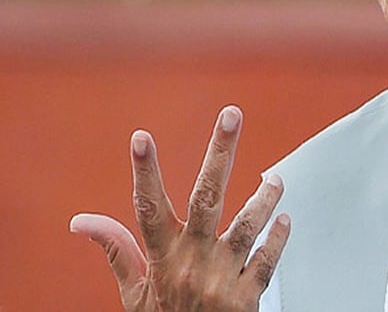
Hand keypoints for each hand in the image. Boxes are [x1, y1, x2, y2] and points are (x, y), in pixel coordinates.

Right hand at [70, 106, 289, 310]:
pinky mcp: (247, 297)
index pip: (147, 208)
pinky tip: (285, 219)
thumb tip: (82, 220)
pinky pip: (267, 260)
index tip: (140, 138)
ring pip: (248, 226)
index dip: (143, 172)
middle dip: (220, 153)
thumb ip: (117, 250)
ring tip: (275, 179)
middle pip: (207, 199)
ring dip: (264, 198)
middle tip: (231, 115)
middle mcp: (191, 264)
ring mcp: (221, 279)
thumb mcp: (133, 292)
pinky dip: (278, 238)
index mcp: (161, 259)